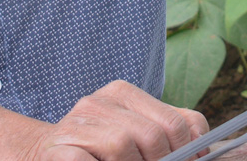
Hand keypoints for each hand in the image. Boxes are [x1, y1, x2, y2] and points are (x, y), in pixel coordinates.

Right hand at [25, 81, 207, 160]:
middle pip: (153, 136)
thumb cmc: (100, 150)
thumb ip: (171, 130)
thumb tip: (202, 152)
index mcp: (123, 93)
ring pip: (124, 146)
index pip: (177, 122)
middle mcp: (99, 101)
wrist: (45, 155)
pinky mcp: (60, 149)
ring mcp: (77, 124)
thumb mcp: (138, 131)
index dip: (190, 153)